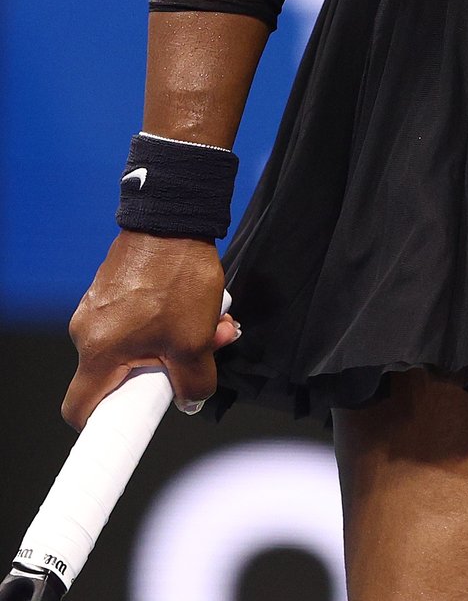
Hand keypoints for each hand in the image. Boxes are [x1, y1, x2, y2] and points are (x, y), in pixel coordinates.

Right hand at [63, 231, 240, 429]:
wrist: (174, 216)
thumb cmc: (176, 276)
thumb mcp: (194, 340)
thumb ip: (193, 382)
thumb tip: (190, 399)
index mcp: (97, 351)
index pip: (79, 408)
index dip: (102, 426)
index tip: (126, 428)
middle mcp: (88, 330)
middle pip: (120, 374)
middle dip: (164, 371)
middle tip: (199, 356)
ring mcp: (99, 306)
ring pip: (137, 343)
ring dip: (175, 340)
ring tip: (212, 322)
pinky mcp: (113, 287)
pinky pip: (137, 318)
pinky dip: (168, 319)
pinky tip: (199, 304)